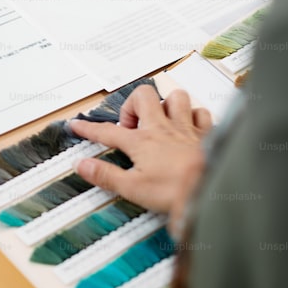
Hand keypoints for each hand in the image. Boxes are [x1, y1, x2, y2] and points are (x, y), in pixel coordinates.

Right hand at [69, 87, 211, 227]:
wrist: (210, 190)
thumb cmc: (175, 190)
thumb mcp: (132, 188)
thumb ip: (105, 175)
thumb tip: (83, 166)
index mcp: (141, 142)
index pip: (107, 131)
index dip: (88, 128)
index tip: (77, 125)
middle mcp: (162, 128)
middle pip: (142, 97)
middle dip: (132, 105)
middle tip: (130, 125)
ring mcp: (185, 128)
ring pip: (174, 97)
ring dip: (165, 105)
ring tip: (158, 118)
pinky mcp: (205, 133)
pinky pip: (200, 113)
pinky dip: (193, 115)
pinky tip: (187, 125)